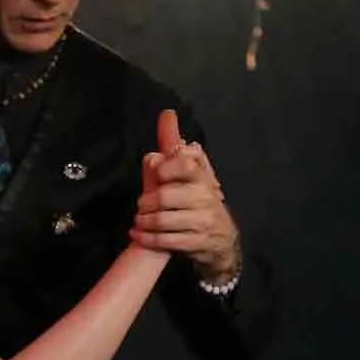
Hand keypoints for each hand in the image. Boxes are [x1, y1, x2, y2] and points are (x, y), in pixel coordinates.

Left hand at [132, 109, 242, 281]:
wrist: (221, 240)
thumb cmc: (198, 201)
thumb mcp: (190, 173)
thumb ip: (174, 147)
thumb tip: (167, 115)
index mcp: (203, 177)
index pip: (184, 165)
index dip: (165, 169)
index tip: (155, 175)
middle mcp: (205, 198)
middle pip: (165, 196)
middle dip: (145, 202)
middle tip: (140, 205)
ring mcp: (202, 222)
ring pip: (162, 220)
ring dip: (143, 221)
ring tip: (138, 220)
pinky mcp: (196, 244)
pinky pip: (165, 241)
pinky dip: (146, 238)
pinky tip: (138, 235)